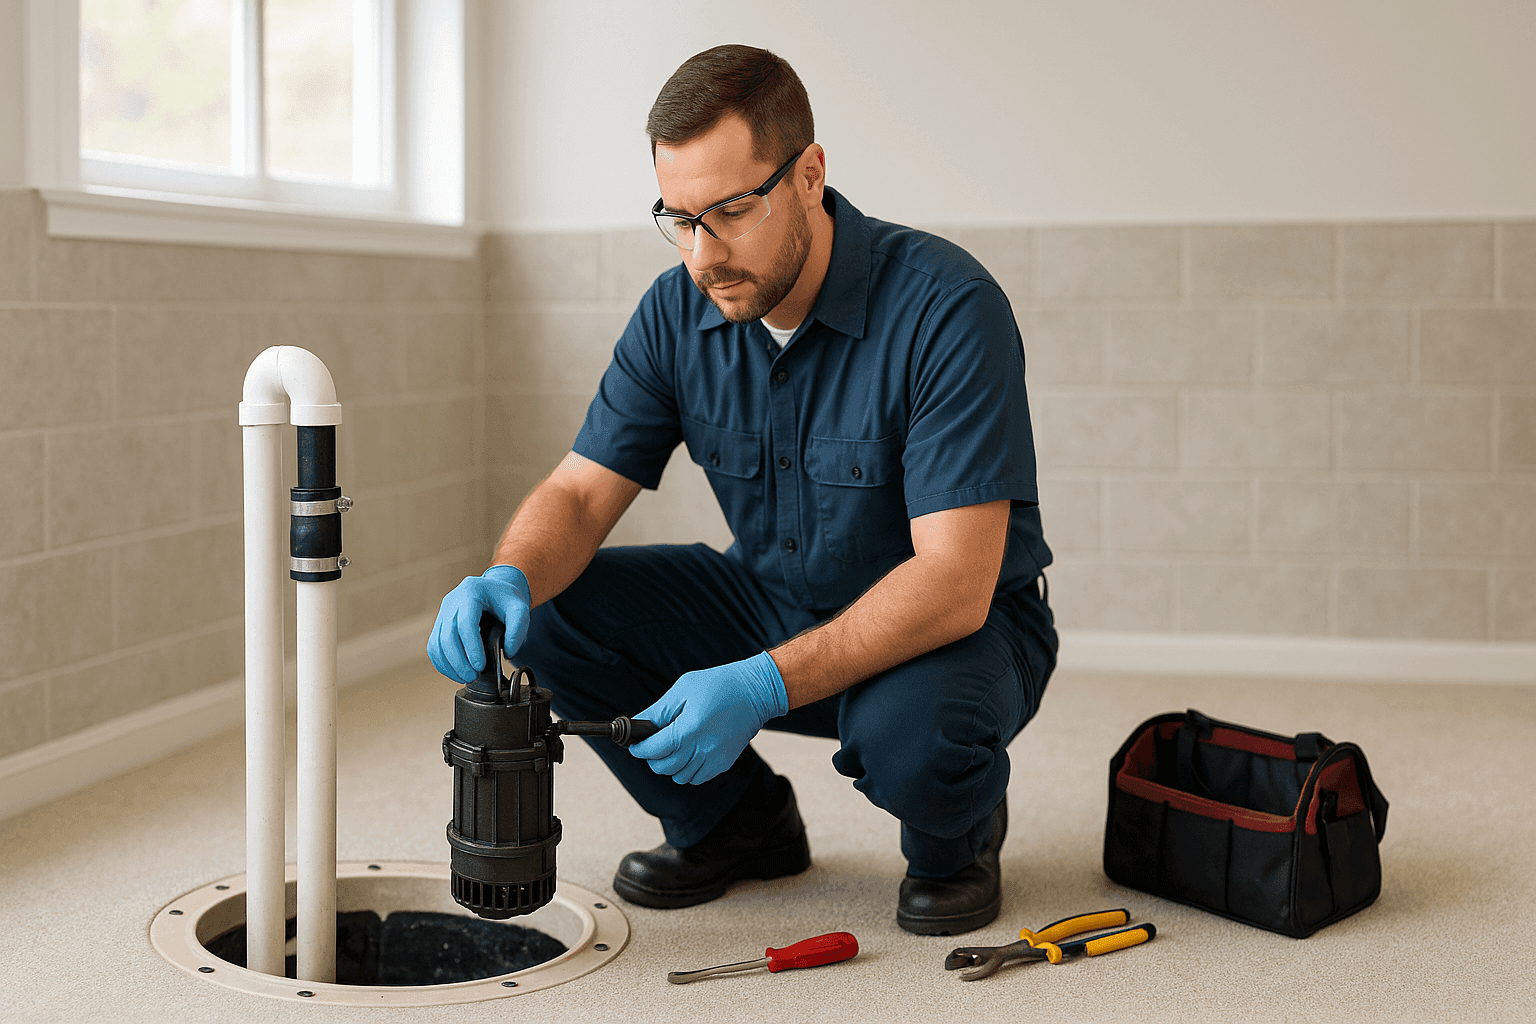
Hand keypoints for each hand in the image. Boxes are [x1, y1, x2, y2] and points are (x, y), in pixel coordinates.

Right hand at [427, 565, 531, 682]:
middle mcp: (452, 600)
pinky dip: (442, 663)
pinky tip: (456, 673)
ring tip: (466, 677)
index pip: (465, 623)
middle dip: (459, 661)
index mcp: (471, 591)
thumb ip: (518, 630)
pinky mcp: (439, 624)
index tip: (481, 666)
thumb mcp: (520, 609)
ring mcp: (443, 612)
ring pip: (436, 643)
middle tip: (473, 676)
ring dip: (449, 665)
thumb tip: (507, 653)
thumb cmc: (507, 600)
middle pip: (447, 635)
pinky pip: (434, 646)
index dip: (471, 647)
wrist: (496, 589)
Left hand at [629, 652, 788, 784]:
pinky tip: (690, 753)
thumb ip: (658, 711)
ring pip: (680, 777)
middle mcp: (702, 748)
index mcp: (689, 729)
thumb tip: (636, 723)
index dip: (640, 749)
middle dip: (653, 758)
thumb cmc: (719, 684)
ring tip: (674, 748)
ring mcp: (715, 758)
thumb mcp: (683, 689)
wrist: (756, 691)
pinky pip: (697, 778)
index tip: (634, 745)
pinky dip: (688, 771)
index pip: (655, 750)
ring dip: (671, 766)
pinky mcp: (724, 763)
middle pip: (664, 768)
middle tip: (652, 745)